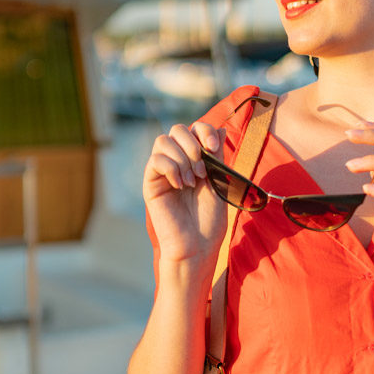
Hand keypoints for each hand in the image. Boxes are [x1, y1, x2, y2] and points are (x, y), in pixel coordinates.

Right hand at [143, 122, 227, 264]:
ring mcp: (162, 172)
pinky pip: (155, 160)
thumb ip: (217, 155)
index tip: (214, 147)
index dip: (204, 131)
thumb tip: (222, 128)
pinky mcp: (151, 183)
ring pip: (163, 140)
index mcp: (194, 159)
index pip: (194, 128)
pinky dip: (171, 168)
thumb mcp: (218, 181)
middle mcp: (177, 161)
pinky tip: (180, 186)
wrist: (198, 244)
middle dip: (193, 145)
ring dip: (182, 158)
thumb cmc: (209, 219)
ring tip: (192, 182)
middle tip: (203, 171)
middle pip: (177, 129)